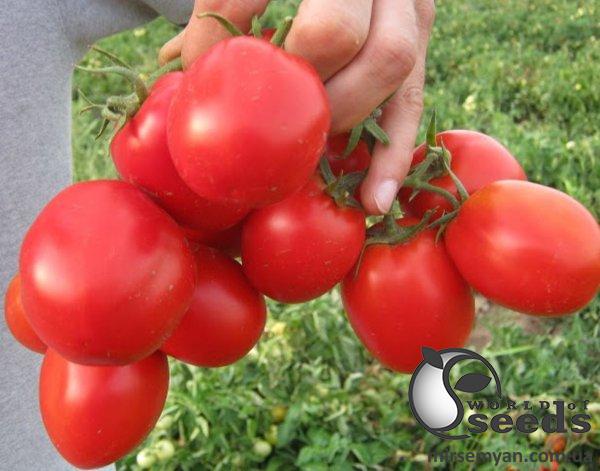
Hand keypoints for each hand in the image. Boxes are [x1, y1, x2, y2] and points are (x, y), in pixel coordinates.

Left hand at [159, 0, 434, 214]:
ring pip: (391, 65)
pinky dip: (393, 157)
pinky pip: (413, 103)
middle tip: (270, 122)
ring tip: (312, 157)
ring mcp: (409, 5)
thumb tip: (177, 69)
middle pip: (336, 34)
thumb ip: (220, 11)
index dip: (223, 41)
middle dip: (298, 89)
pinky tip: (374, 201)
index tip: (197, 75)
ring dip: (342, 119)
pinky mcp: (423, 42)